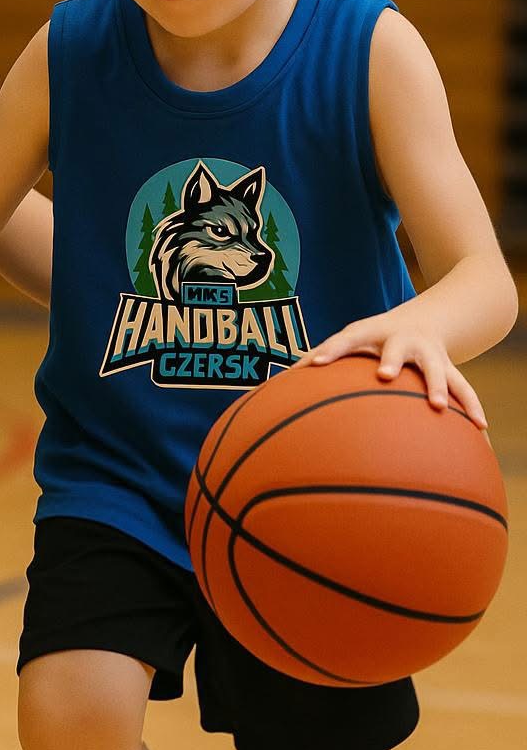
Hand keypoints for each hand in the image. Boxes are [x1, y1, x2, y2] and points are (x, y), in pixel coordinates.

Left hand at [293, 309, 486, 428]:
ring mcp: (429, 354)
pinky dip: (473, 407)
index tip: (315, 364)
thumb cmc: (372, 339)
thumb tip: (268, 390)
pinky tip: (482, 429)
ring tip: (440, 408)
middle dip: (390, 360)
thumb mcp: (348, 341)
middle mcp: (401, 341)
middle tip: (384, 375)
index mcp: (370, 334)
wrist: (425, 320)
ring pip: (435, 370)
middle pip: (395, 349)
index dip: (330, 351)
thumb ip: (316, 361)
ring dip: (438, 387)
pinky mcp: (450, 368)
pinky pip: (465, 389)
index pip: (345, 340)